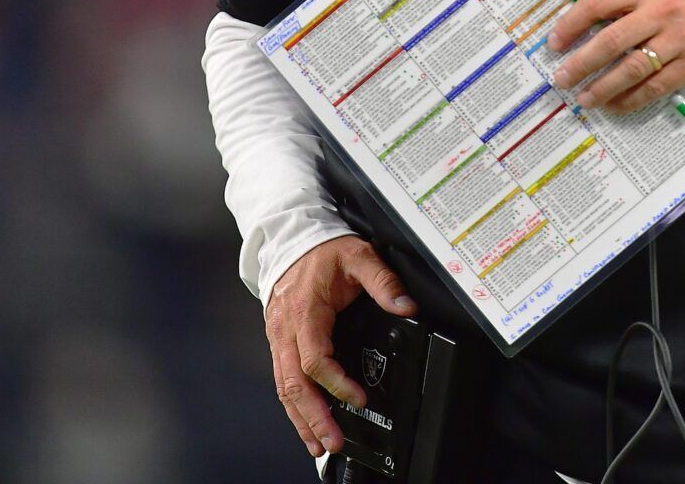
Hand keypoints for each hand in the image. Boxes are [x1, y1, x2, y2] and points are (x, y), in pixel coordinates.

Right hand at [264, 235, 416, 459]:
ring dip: (300, 419)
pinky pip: (282, 379)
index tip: (358, 398)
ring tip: (318, 444)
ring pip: (284, 387)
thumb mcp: (359, 256)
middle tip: (332, 442)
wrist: (293, 240)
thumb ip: (384, 281)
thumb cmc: (323, 250)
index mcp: (306, 312)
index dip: (336, 383)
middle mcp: (286, 330)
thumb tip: (406, 305)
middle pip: (294, 383)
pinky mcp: (279, 342)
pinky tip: (304, 422)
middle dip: (313, 417)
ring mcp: (278, 338)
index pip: (315, 359)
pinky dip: (293, 405)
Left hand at [545, 0, 684, 112]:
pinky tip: (614, 105)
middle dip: (582, 62)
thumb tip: (584, 24)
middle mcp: (662, 12)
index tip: (555, 42)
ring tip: (584, 98)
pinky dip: (631, 99)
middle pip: (612, 40)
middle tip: (562, 77)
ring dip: (603, 87)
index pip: (600, 2)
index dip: (572, 23)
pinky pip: (655, 87)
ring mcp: (679, 41)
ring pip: (632, 69)